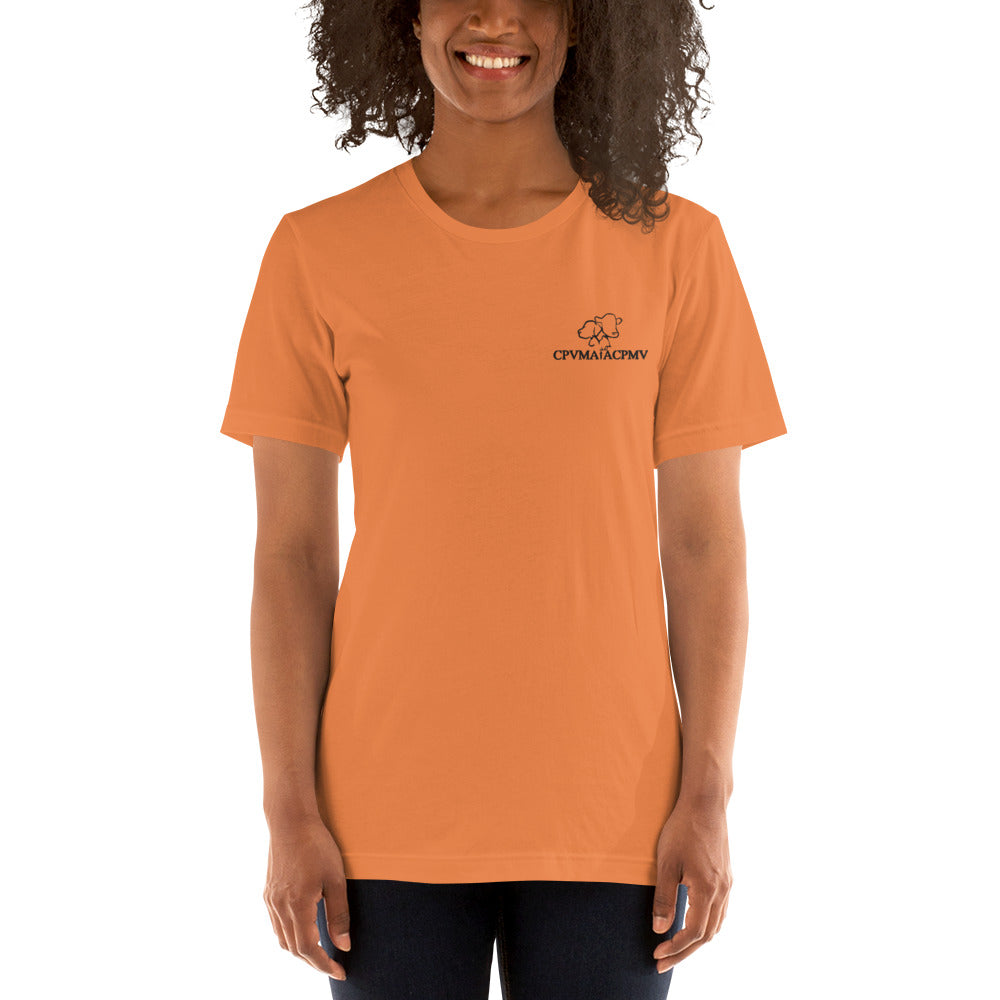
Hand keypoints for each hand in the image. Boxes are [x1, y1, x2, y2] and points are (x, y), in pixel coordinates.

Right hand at [263, 814, 351, 980]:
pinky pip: (277, 924)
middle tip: (333, 966)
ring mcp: (271, 900)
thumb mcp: (336, 879)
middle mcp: (279, 907)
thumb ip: (339, 915)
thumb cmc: (317, 845)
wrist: (290, 820)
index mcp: (297, 905)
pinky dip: (290, 936)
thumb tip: (344, 946)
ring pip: (283, 939)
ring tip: (321, 953)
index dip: (324, 965)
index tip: (340, 972)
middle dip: (313, 962)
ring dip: (301, 951)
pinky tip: (304, 931)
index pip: (308, 949)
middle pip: (294, 948)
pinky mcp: (268, 892)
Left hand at [651, 797, 732, 973]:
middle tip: (662, 962)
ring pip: (716, 925)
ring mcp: (727, 884)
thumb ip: (664, 898)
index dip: (675, 948)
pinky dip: (707, 926)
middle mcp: (722, 891)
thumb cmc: (683, 829)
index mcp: (708, 890)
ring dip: (696, 941)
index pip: (694, 932)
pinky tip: (693, 924)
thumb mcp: (666, 862)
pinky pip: (720, 911)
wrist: (705, 803)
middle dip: (684, 952)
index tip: (657, 955)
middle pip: (707, 935)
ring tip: (676, 949)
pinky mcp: (726, 876)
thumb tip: (660, 929)